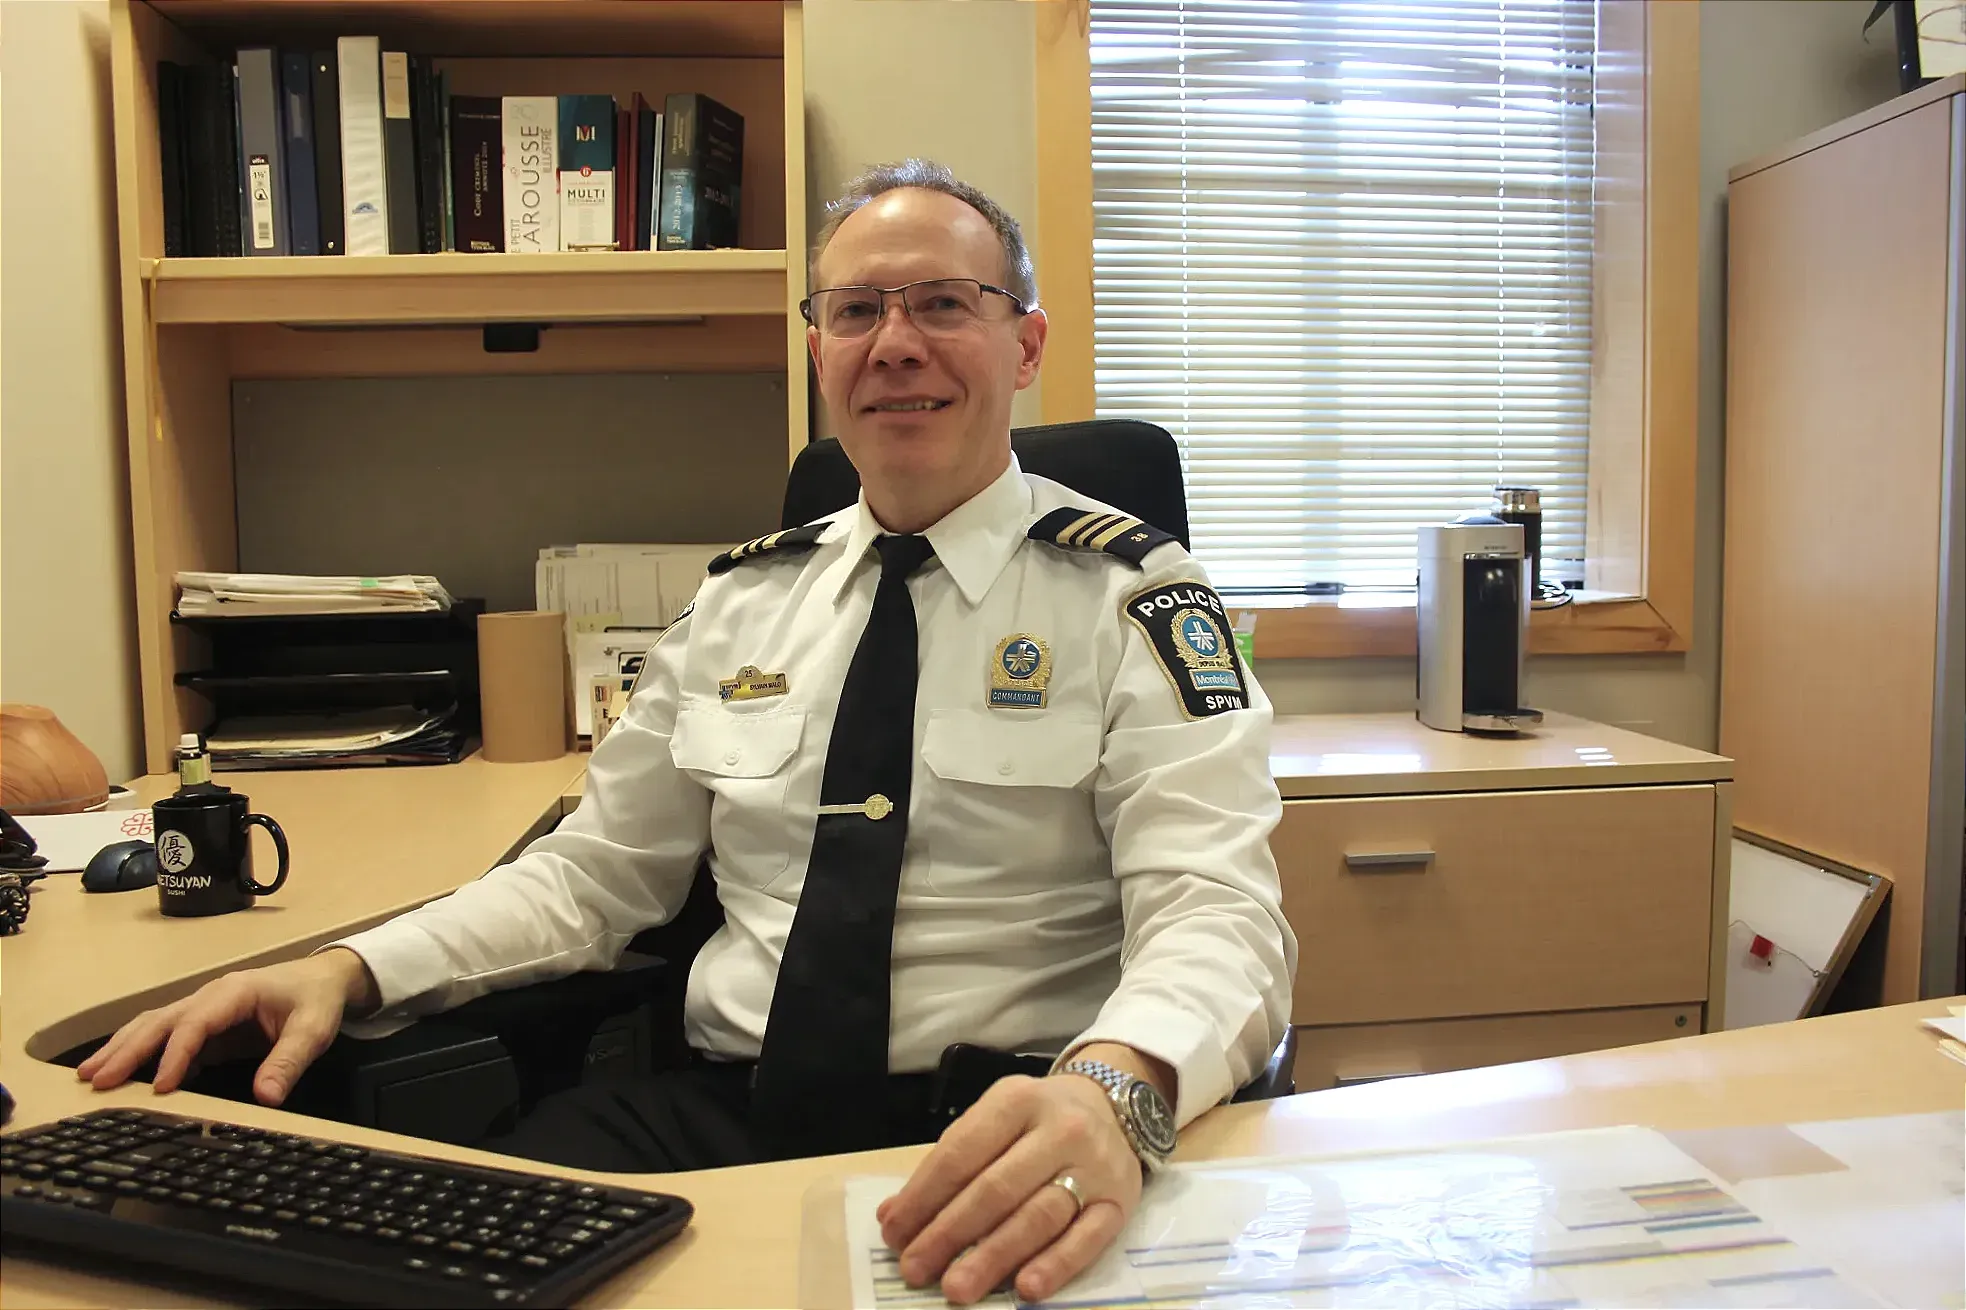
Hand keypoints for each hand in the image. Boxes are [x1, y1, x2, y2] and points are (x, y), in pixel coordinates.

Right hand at [75, 948, 377, 1105]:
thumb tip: (266, 1097)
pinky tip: (124, 1079)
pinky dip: (141, 1055)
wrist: (323, 979)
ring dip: (123, 1049)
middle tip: (96, 1080)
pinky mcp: (204, 1027)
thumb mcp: (313, 1030)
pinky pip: (165, 1038)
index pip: (194, 1023)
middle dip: (127, 1050)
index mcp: (234, 993)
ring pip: (153, 1026)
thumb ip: (289, 1061)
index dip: (175, 1055)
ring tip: (90, 1076)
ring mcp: (203, 1010)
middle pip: (159, 1022)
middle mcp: (209, 997)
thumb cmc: (315, 1000)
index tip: (159, 1088)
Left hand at [877, 1068, 1147, 1304]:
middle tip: (916, 1270)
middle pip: (997, 1189)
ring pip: (1039, 1216)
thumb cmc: (1038, 1119)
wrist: (1113, 1107)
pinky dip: (1056, 1265)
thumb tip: (894, 1216)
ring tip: (957, 1287)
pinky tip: (1026, 1288)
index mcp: (1017, 1101)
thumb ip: (949, 1164)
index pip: (961, 1153)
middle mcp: (1060, 1129)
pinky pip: (1088, 1239)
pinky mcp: (1120, 1201)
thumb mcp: (993, 1120)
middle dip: (950, 1233)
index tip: (894, 1235)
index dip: (923, 1197)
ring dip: (994, 1256)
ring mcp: (1095, 1166)